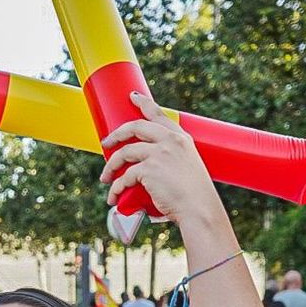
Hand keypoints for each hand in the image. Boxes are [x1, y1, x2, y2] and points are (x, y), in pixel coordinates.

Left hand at [97, 91, 218, 225]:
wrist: (199, 210)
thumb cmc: (194, 197)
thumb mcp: (187, 169)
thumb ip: (169, 162)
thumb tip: (144, 172)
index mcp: (181, 138)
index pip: (159, 114)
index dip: (143, 103)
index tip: (132, 97)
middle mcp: (170, 141)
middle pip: (135, 127)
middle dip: (116, 134)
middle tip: (105, 143)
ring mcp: (159, 153)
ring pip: (124, 153)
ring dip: (111, 166)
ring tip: (105, 178)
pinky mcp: (148, 169)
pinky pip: (124, 177)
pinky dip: (116, 188)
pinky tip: (113, 197)